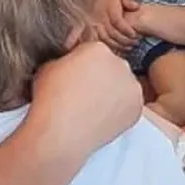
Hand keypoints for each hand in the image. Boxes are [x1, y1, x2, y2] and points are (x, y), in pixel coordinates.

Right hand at [28, 40, 143, 158]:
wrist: (59, 135)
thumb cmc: (49, 101)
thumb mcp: (48, 67)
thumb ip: (65, 59)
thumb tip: (68, 63)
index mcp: (98, 49)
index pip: (93, 53)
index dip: (82, 66)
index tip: (75, 80)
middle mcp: (120, 63)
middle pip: (111, 67)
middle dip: (101, 78)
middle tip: (85, 95)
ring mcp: (131, 85)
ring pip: (122, 85)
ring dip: (112, 93)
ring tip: (92, 109)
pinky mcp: (137, 107)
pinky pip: (129, 105)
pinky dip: (119, 111)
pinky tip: (102, 118)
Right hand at [94, 0, 140, 51]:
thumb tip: (136, 7)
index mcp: (109, 9)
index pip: (118, 23)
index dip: (127, 30)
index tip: (135, 35)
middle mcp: (101, 18)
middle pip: (112, 33)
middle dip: (124, 41)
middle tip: (134, 44)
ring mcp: (94, 23)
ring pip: (105, 38)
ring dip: (116, 45)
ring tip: (127, 49)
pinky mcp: (89, 27)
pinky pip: (96, 39)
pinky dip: (105, 45)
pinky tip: (113, 49)